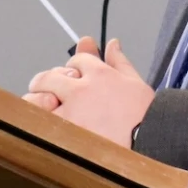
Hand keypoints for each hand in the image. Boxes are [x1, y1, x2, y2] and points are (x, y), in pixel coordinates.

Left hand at [23, 36, 153, 146]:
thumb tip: (112, 44)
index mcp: (99, 74)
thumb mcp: (136, 83)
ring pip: (37, 99)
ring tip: (46, 108)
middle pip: (49, 76)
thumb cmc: (145, 118)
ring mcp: (70, 112)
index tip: (74, 75)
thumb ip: (119, 61)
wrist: (150, 143)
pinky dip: (38, 122)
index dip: (74, 66)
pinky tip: (47, 126)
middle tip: (49, 91)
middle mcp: (80, 90)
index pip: (76, 59)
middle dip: (47, 81)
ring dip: (37, 100)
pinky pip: (39, 123)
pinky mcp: (64, 133)